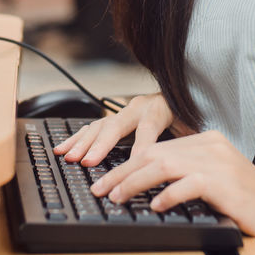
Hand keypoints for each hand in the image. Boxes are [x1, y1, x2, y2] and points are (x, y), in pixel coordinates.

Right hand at [52, 93, 183, 166]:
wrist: (182, 90)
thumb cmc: (189, 114)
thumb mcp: (192, 126)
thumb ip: (186, 142)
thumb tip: (185, 161)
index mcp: (159, 109)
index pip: (147, 129)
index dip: (140, 147)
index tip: (134, 164)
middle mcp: (138, 107)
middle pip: (116, 125)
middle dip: (99, 145)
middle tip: (86, 162)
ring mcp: (123, 111)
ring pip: (99, 125)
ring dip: (82, 143)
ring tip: (69, 157)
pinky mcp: (114, 116)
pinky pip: (92, 127)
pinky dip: (76, 138)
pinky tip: (62, 147)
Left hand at [88, 129, 254, 249]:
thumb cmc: (250, 203)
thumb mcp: (215, 182)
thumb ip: (186, 176)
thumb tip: (146, 187)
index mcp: (206, 141)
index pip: (156, 148)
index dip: (127, 164)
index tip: (106, 181)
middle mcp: (211, 146)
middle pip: (154, 154)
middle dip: (121, 172)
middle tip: (100, 189)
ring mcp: (219, 163)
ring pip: (164, 165)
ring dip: (134, 182)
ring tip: (115, 197)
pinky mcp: (226, 184)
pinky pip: (188, 184)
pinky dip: (167, 195)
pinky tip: (153, 206)